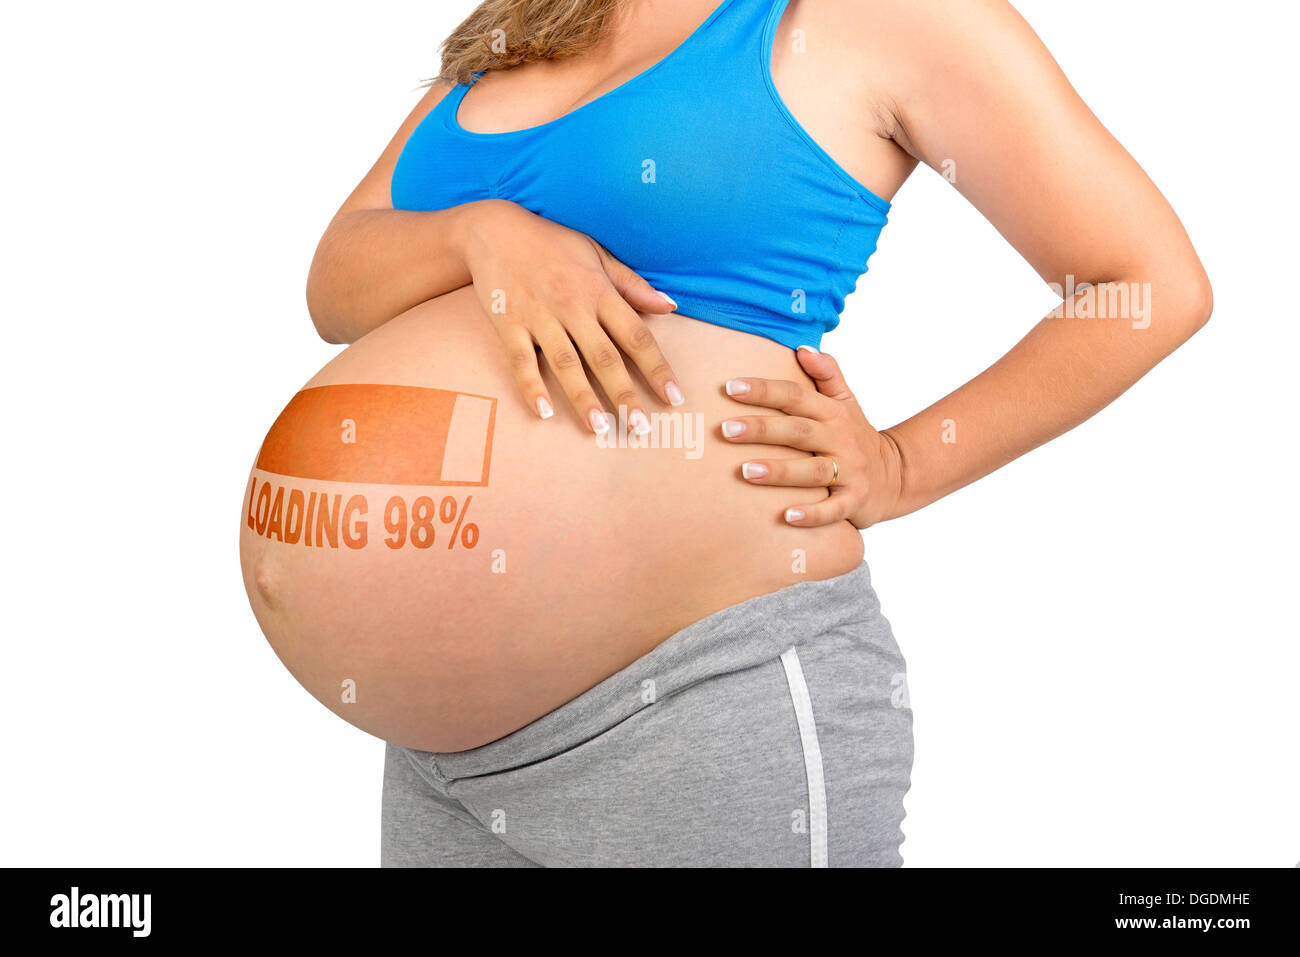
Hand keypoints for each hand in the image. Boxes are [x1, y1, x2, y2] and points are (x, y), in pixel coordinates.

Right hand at [462, 199, 684, 433]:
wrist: (493, 230)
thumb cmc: (551, 244)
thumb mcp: (597, 255)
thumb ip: (632, 285)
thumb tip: (670, 306)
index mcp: (598, 291)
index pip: (636, 336)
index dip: (657, 369)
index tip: (674, 398)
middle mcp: (572, 306)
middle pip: (604, 357)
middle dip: (625, 394)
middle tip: (641, 428)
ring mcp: (539, 317)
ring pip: (566, 364)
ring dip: (583, 397)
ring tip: (598, 428)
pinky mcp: (509, 325)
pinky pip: (521, 361)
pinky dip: (531, 387)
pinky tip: (543, 412)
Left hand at [719, 347, 902, 528]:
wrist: (895, 476)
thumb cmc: (855, 435)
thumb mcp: (846, 401)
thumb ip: (826, 373)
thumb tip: (802, 346)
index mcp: (833, 412)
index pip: (796, 396)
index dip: (765, 390)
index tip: (730, 387)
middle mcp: (841, 439)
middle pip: (798, 431)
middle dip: (762, 429)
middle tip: (726, 429)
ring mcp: (850, 472)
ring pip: (812, 471)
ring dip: (780, 472)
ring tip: (746, 472)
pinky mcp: (854, 501)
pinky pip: (833, 509)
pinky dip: (812, 514)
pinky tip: (786, 517)